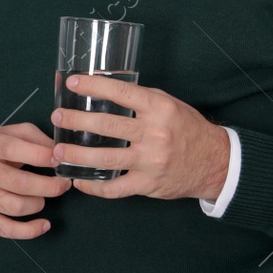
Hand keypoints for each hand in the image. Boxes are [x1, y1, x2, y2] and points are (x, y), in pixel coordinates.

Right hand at [0, 122, 72, 238]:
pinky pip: (5, 229)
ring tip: (44, 198)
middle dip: (49, 186)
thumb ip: (35, 138)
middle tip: (63, 184)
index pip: (12, 149)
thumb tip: (59, 152)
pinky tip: (43, 224)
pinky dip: (29, 231)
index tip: (59, 160)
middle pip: (18, 183)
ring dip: (38, 204)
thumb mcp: (8, 133)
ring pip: (14, 207)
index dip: (40, 156)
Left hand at [51, 73, 229, 200]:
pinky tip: (78, 181)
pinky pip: (115, 188)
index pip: (122, 93)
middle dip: (77, 122)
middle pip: (108, 126)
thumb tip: (102, 87)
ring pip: (106, 159)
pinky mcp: (148, 184)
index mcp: (159, 109)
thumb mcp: (169, 105)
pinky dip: (93, 187)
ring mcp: (151, 161)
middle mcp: (155, 134)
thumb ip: (140, 99)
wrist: (215, 163)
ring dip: (77, 155)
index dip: (94, 86)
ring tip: (57, 151)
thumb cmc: (187, 129)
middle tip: (57, 117)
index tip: (72, 83)